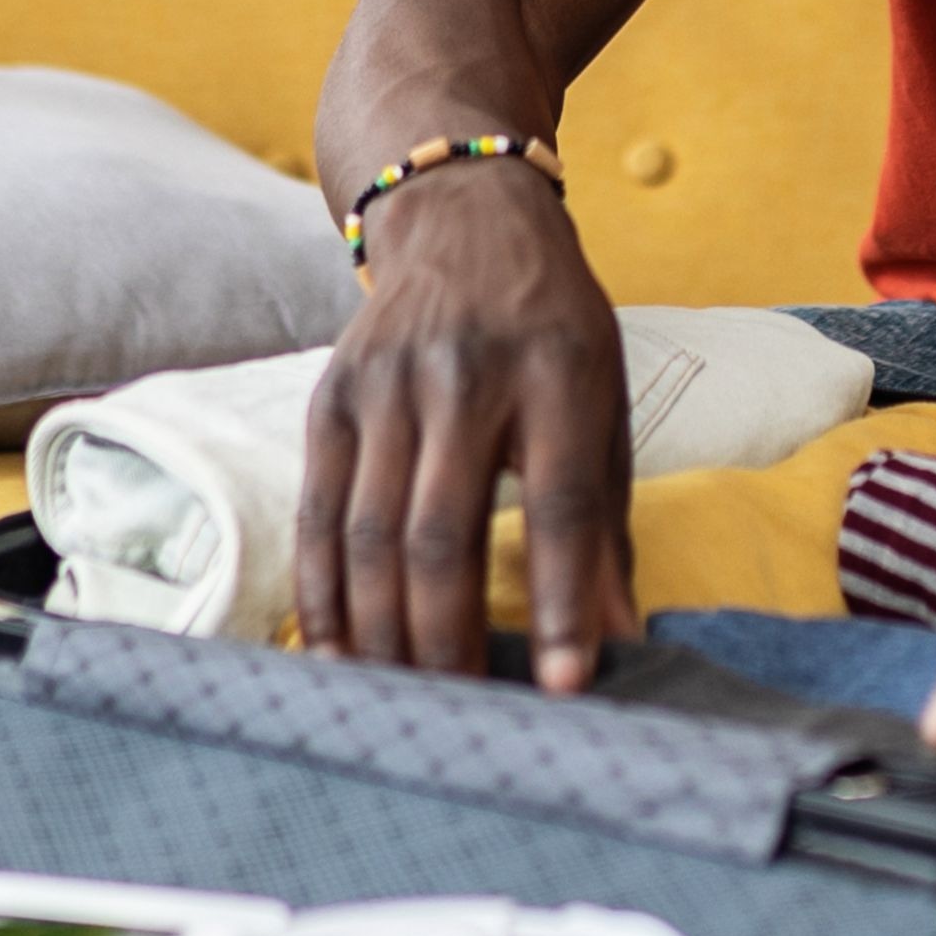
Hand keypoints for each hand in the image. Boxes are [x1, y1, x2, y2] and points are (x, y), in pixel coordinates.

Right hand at [293, 162, 639, 690]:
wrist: (462, 217)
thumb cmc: (552, 326)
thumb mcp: (605, 394)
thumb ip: (607, 517)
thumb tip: (617, 636)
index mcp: (558, 370)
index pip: (561, 502)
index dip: (559, 602)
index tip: (563, 687)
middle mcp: (466, 373)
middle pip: (443, 530)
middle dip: (450, 640)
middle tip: (465, 718)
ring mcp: (386, 383)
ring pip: (371, 533)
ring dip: (385, 633)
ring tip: (405, 703)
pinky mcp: (329, 397)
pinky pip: (318, 513)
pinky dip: (323, 594)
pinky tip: (339, 652)